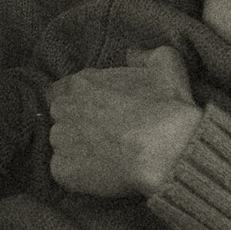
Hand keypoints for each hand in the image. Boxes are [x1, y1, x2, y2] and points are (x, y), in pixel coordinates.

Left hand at [47, 43, 202, 197]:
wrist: (169, 152)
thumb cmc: (168, 107)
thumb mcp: (166, 64)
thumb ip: (144, 55)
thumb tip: (132, 55)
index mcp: (81, 82)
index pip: (63, 90)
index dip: (80, 102)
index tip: (97, 112)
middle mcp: (63, 108)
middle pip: (61, 117)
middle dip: (77, 125)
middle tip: (105, 135)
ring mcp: (60, 141)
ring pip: (61, 145)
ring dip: (77, 150)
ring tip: (107, 157)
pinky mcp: (62, 171)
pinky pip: (64, 172)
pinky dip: (79, 174)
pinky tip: (103, 173)